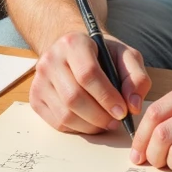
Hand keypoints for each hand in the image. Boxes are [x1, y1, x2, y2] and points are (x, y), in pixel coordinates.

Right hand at [29, 31, 150, 134]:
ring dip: (90, 125)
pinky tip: (91, 122)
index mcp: (73, 43)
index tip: (122, 111)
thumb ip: (136, 77)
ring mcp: (39, 80)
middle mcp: (50, 59)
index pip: (87, 74)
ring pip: (65, 114)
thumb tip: (134, 105)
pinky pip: (57, 122)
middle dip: (99, 116)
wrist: (73, 51)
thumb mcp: (125, 56)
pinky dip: (78, 128)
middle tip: (116, 121)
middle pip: (74, 97)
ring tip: (106, 122)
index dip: (107, 97)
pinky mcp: (35, 98)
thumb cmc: (102, 54)